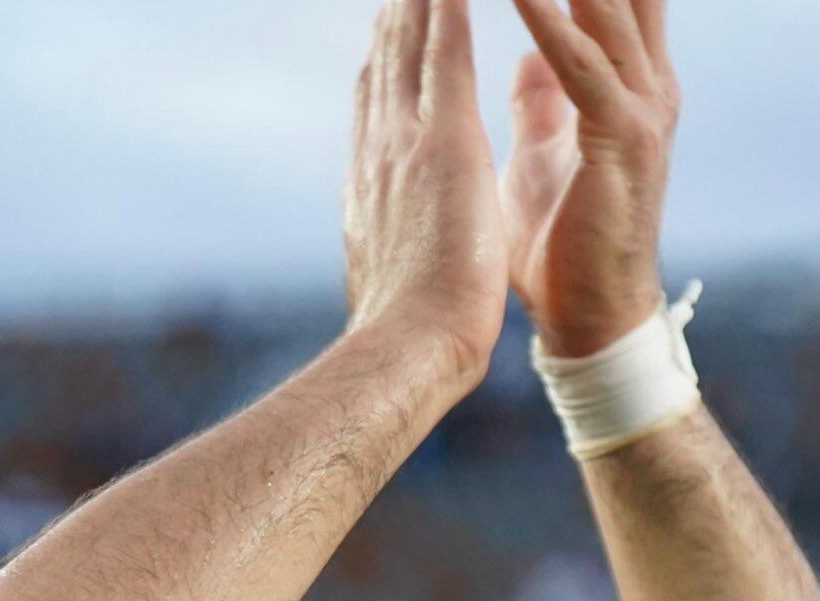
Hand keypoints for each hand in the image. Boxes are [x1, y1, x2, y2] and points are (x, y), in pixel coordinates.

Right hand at [345, 0, 509, 391]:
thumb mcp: (393, 284)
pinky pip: (447, 48)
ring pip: (410, 44)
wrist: (407, 348)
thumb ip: (389, 258)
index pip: (376, 110)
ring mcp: (407, 142)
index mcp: (372, 189)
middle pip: (383, 64)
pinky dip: (448, 4)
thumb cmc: (409, 337)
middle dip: (393, 15)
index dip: (381, 65)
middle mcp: (379, 155)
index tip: (387, 29)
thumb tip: (379, 267)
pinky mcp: (445, 140)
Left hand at [501, 0, 679, 356]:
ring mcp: (640, 111)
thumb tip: (530, 55)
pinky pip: (580, 67)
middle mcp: (647, 82)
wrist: (588, 325)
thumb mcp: (541, 155)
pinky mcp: (619, 144)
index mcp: (627, 81)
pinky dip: (547, 23)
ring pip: (606, 5)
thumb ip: (542, 98)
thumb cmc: (560, 249)